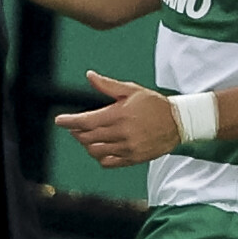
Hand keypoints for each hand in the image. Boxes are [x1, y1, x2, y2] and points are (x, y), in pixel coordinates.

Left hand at [54, 72, 179, 168]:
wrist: (178, 123)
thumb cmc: (153, 104)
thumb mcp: (131, 90)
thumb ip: (108, 85)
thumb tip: (89, 75)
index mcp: (119, 115)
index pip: (86, 121)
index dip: (69, 121)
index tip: (59, 120)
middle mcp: (122, 133)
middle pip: (87, 137)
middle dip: (76, 132)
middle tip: (75, 127)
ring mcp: (128, 148)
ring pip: (95, 151)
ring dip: (87, 144)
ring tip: (87, 137)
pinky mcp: (133, 158)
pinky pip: (108, 162)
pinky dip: (99, 156)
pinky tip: (101, 148)